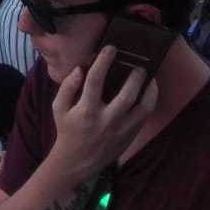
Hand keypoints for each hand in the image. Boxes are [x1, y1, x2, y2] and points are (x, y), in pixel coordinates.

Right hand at [48, 46, 157, 178]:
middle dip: (134, 78)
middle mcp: (106, 120)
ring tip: (151, 78)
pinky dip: (150, 102)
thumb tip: (80, 69)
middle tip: (139, 65)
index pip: (95, 81)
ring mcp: (121, 129)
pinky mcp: (130, 135)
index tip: (110, 48)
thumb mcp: (58, 108)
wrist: (77, 161)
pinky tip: (150, 91)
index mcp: (86, 110)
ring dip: (149, 91)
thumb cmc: (67, 130)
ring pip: (142, 108)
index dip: (103, 62)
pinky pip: (145, 117)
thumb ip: (67, 87)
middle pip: (125, 96)